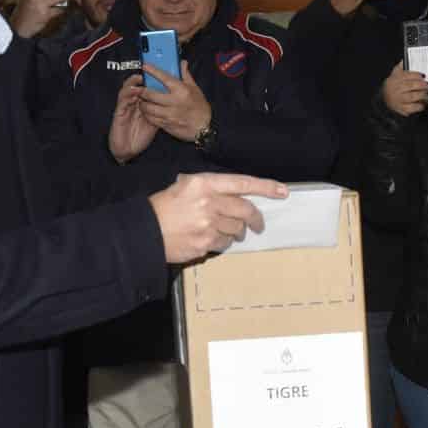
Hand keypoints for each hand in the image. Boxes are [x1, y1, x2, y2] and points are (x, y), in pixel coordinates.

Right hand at [108, 75, 158, 162]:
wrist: (128, 150)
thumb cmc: (141, 136)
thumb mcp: (156, 121)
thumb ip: (163, 109)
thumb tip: (175, 100)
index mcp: (141, 103)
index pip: (145, 88)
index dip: (150, 79)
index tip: (158, 70)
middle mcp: (132, 103)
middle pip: (136, 86)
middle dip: (141, 77)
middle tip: (147, 69)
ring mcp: (125, 107)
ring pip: (127, 91)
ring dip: (133, 83)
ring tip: (139, 77)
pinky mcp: (119, 113)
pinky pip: (122, 102)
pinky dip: (127, 95)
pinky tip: (134, 92)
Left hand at [139, 61, 212, 143]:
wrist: (203, 127)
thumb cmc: (200, 108)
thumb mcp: (195, 89)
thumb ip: (186, 75)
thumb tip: (182, 64)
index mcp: (181, 91)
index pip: (164, 78)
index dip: (152, 71)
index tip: (145, 66)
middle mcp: (174, 102)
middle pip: (150, 94)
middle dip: (142, 91)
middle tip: (139, 88)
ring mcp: (169, 115)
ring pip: (148, 108)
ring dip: (142, 103)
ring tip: (142, 100)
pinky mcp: (166, 124)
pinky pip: (151, 119)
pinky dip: (146, 114)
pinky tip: (147, 111)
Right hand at [148, 173, 286, 262]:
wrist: (144, 231)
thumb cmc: (163, 207)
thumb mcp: (184, 186)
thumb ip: (210, 188)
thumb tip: (234, 195)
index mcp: (204, 183)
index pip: (243, 183)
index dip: (266, 187)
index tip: (282, 192)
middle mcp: (210, 202)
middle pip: (246, 211)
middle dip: (255, 219)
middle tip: (257, 225)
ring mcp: (209, 225)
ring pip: (237, 229)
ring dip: (236, 232)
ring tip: (224, 230)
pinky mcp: (205, 244)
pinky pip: (224, 244)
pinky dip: (222, 243)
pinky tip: (209, 239)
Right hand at [381, 62, 427, 116]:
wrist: (385, 99)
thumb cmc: (394, 84)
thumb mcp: (395, 74)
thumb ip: (402, 66)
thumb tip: (408, 58)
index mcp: (395, 79)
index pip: (406, 75)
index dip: (416, 75)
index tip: (424, 75)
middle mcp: (396, 89)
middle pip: (410, 86)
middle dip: (421, 85)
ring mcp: (398, 100)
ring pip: (412, 97)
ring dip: (422, 95)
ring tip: (427, 94)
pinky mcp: (402, 109)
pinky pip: (412, 108)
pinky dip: (419, 106)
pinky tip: (423, 104)